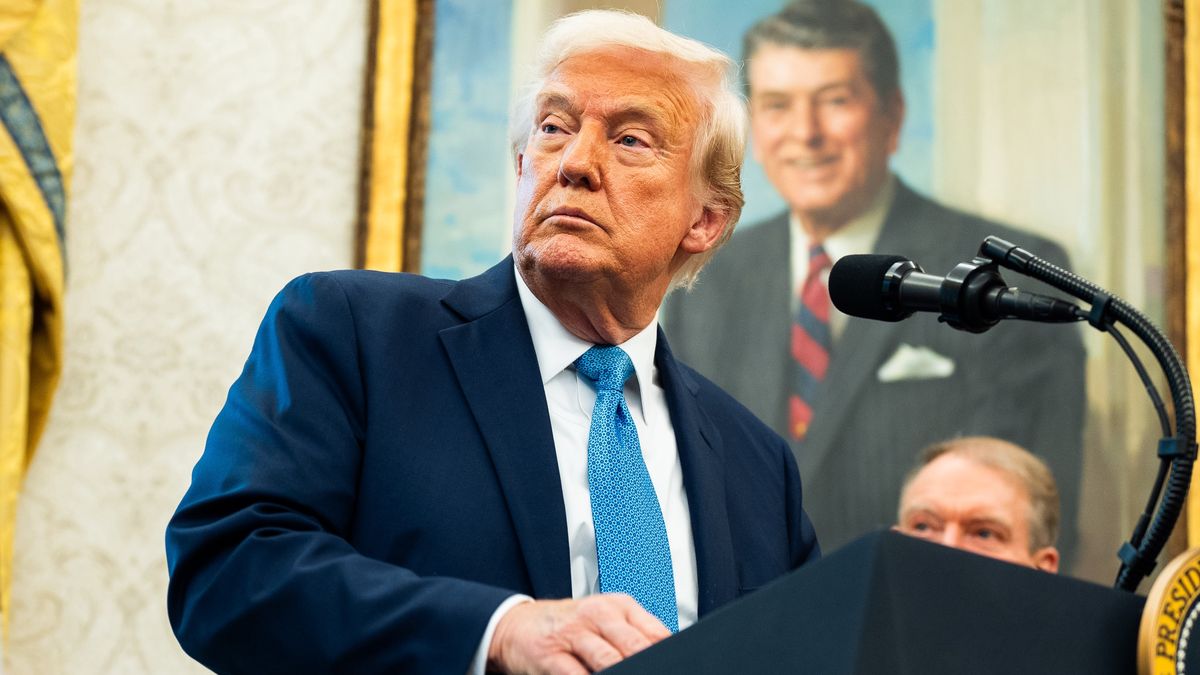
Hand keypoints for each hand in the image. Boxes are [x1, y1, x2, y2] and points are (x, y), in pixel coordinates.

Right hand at [486, 594, 670, 673]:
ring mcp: (573, 633)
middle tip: (657, 673)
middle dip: (648, 667)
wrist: (517, 624)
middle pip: (635, 646)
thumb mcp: (606, 621)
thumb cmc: (569, 626)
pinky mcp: (549, 654)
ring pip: (608, 660)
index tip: (677, 668)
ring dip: (622, 673)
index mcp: (619, 606)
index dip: (668, 656)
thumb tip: (669, 657)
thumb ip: (637, 636)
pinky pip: (575, 674)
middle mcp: (597, 615)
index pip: (655, 633)